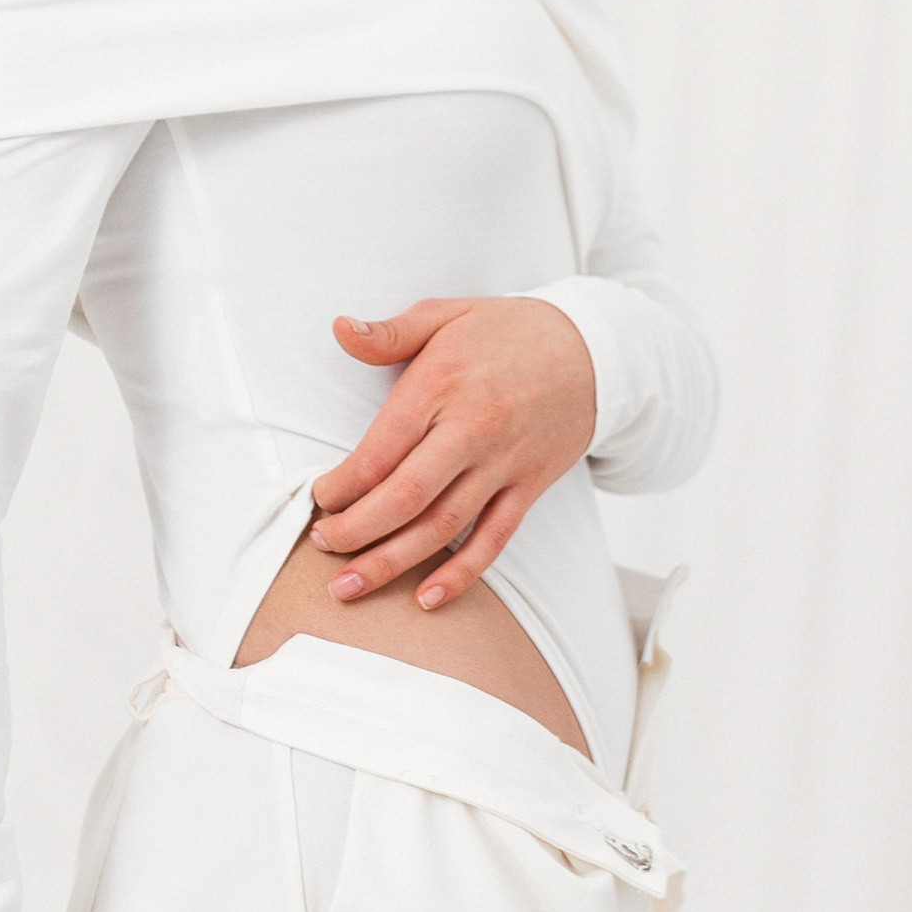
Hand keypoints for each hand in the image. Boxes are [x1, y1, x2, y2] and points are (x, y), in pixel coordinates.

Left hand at [309, 297, 597, 608]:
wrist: (592, 348)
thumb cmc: (508, 331)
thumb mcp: (445, 314)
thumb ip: (388, 332)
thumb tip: (339, 328)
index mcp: (441, 385)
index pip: (380, 450)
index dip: (342, 485)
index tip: (319, 499)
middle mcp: (472, 429)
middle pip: (406, 497)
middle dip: (356, 532)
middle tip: (322, 547)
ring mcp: (504, 463)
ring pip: (443, 527)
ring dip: (392, 562)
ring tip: (350, 586)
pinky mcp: (530, 486)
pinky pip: (494, 539)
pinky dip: (460, 573)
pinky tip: (426, 597)